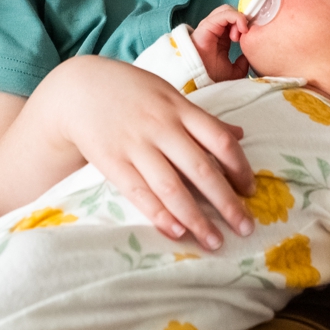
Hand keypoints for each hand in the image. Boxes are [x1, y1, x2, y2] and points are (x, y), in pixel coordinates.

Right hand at [38, 57, 254, 249]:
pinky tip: (177, 232)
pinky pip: (139, 193)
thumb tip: (239, 134)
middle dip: (226, 202)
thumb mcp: (169, 94)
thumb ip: (202, 118)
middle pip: (201, 169)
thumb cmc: (131, 91)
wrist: (79, 88)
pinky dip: (159, 214)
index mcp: (180, 108)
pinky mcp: (113, 162)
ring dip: (196, 218)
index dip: (240, 168)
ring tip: (214, 241)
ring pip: (172, 187)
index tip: (250, 191)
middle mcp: (161, 127)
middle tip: (245, 227)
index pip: (219, 141)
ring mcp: (136, 145)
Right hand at [190, 4, 251, 81]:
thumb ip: (242, 65)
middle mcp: (216, 29)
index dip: (247, 26)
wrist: (198, 77)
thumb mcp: (233, 72)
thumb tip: (247, 58)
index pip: (236, 22)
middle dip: (243, 22)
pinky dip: (237, 17)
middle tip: (246, 36)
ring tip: (242, 34)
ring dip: (239, 19)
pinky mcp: (208, 23)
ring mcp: (211, 25)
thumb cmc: (211, 74)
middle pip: (233, 14)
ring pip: (228, 10)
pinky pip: (225, 13)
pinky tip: (241, 30)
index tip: (252, 38)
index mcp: (223, 37)